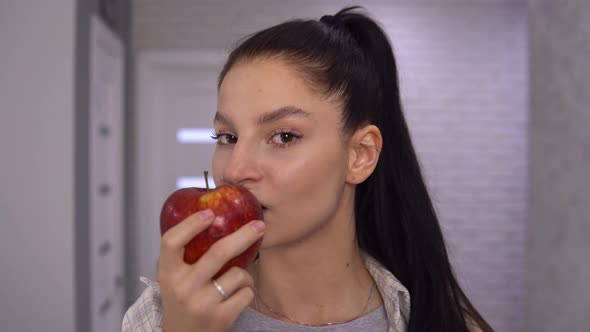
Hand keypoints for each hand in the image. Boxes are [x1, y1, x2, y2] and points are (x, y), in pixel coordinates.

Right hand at [158, 209, 264, 331]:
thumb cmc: (183, 302)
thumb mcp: (175, 279)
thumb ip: (186, 256)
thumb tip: (213, 217)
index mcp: (168, 274)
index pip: (171, 242)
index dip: (190, 224)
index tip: (209, 212)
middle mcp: (183, 288)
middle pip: (218, 252)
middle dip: (243, 235)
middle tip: (258, 225)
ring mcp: (202, 304)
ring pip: (238, 274)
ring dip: (244, 274)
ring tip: (237, 280)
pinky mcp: (221, 318)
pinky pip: (246, 293)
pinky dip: (247, 291)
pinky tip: (237, 297)